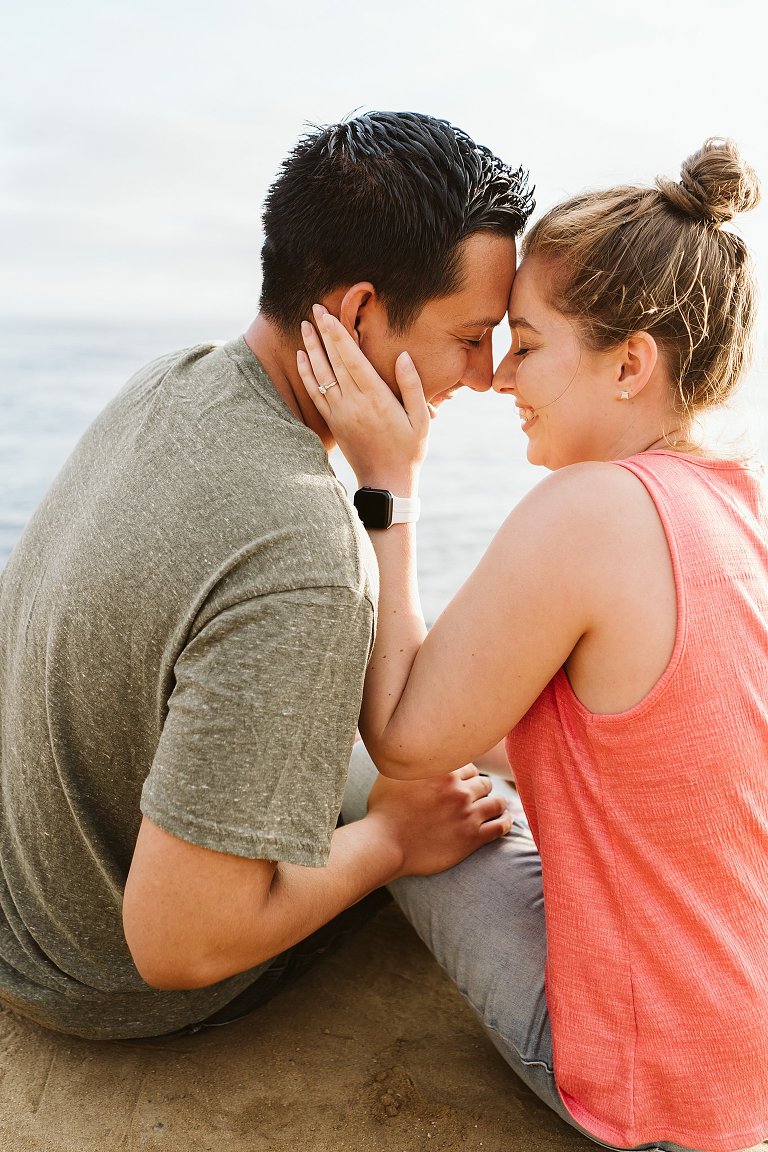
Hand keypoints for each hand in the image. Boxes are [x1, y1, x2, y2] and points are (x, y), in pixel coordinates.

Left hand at [297, 305, 429, 490]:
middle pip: (333, 361)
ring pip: (320, 375)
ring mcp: (340, 413)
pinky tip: (301, 357)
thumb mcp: (421, 419)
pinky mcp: (333, 422)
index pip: (352, 359)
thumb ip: (412, 386)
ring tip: (303, 326)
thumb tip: (403, 356)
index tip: (328, 315)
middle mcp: (353, 404)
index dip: (338, 335)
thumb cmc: (409, 450)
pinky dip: (307, 374)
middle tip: (314, 308)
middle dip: (322, 333)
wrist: (386, 483)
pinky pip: (315, 393)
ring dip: (311, 348)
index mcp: (376, 399)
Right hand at [365, 764, 511, 878]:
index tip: (463, 784)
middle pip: (484, 783)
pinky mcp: (472, 838)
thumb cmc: (383, 810)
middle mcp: (459, 790)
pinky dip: (507, 822)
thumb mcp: (393, 772)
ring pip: (496, 802)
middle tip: (474, 798)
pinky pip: (501, 826)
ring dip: (495, 804)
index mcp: (443, 771)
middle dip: (479, 789)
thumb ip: (410, 759)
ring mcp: (467, 814)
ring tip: (495, 808)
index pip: (470, 767)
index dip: (466, 776)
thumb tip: (413, 745)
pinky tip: (506, 820)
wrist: (384, 844)